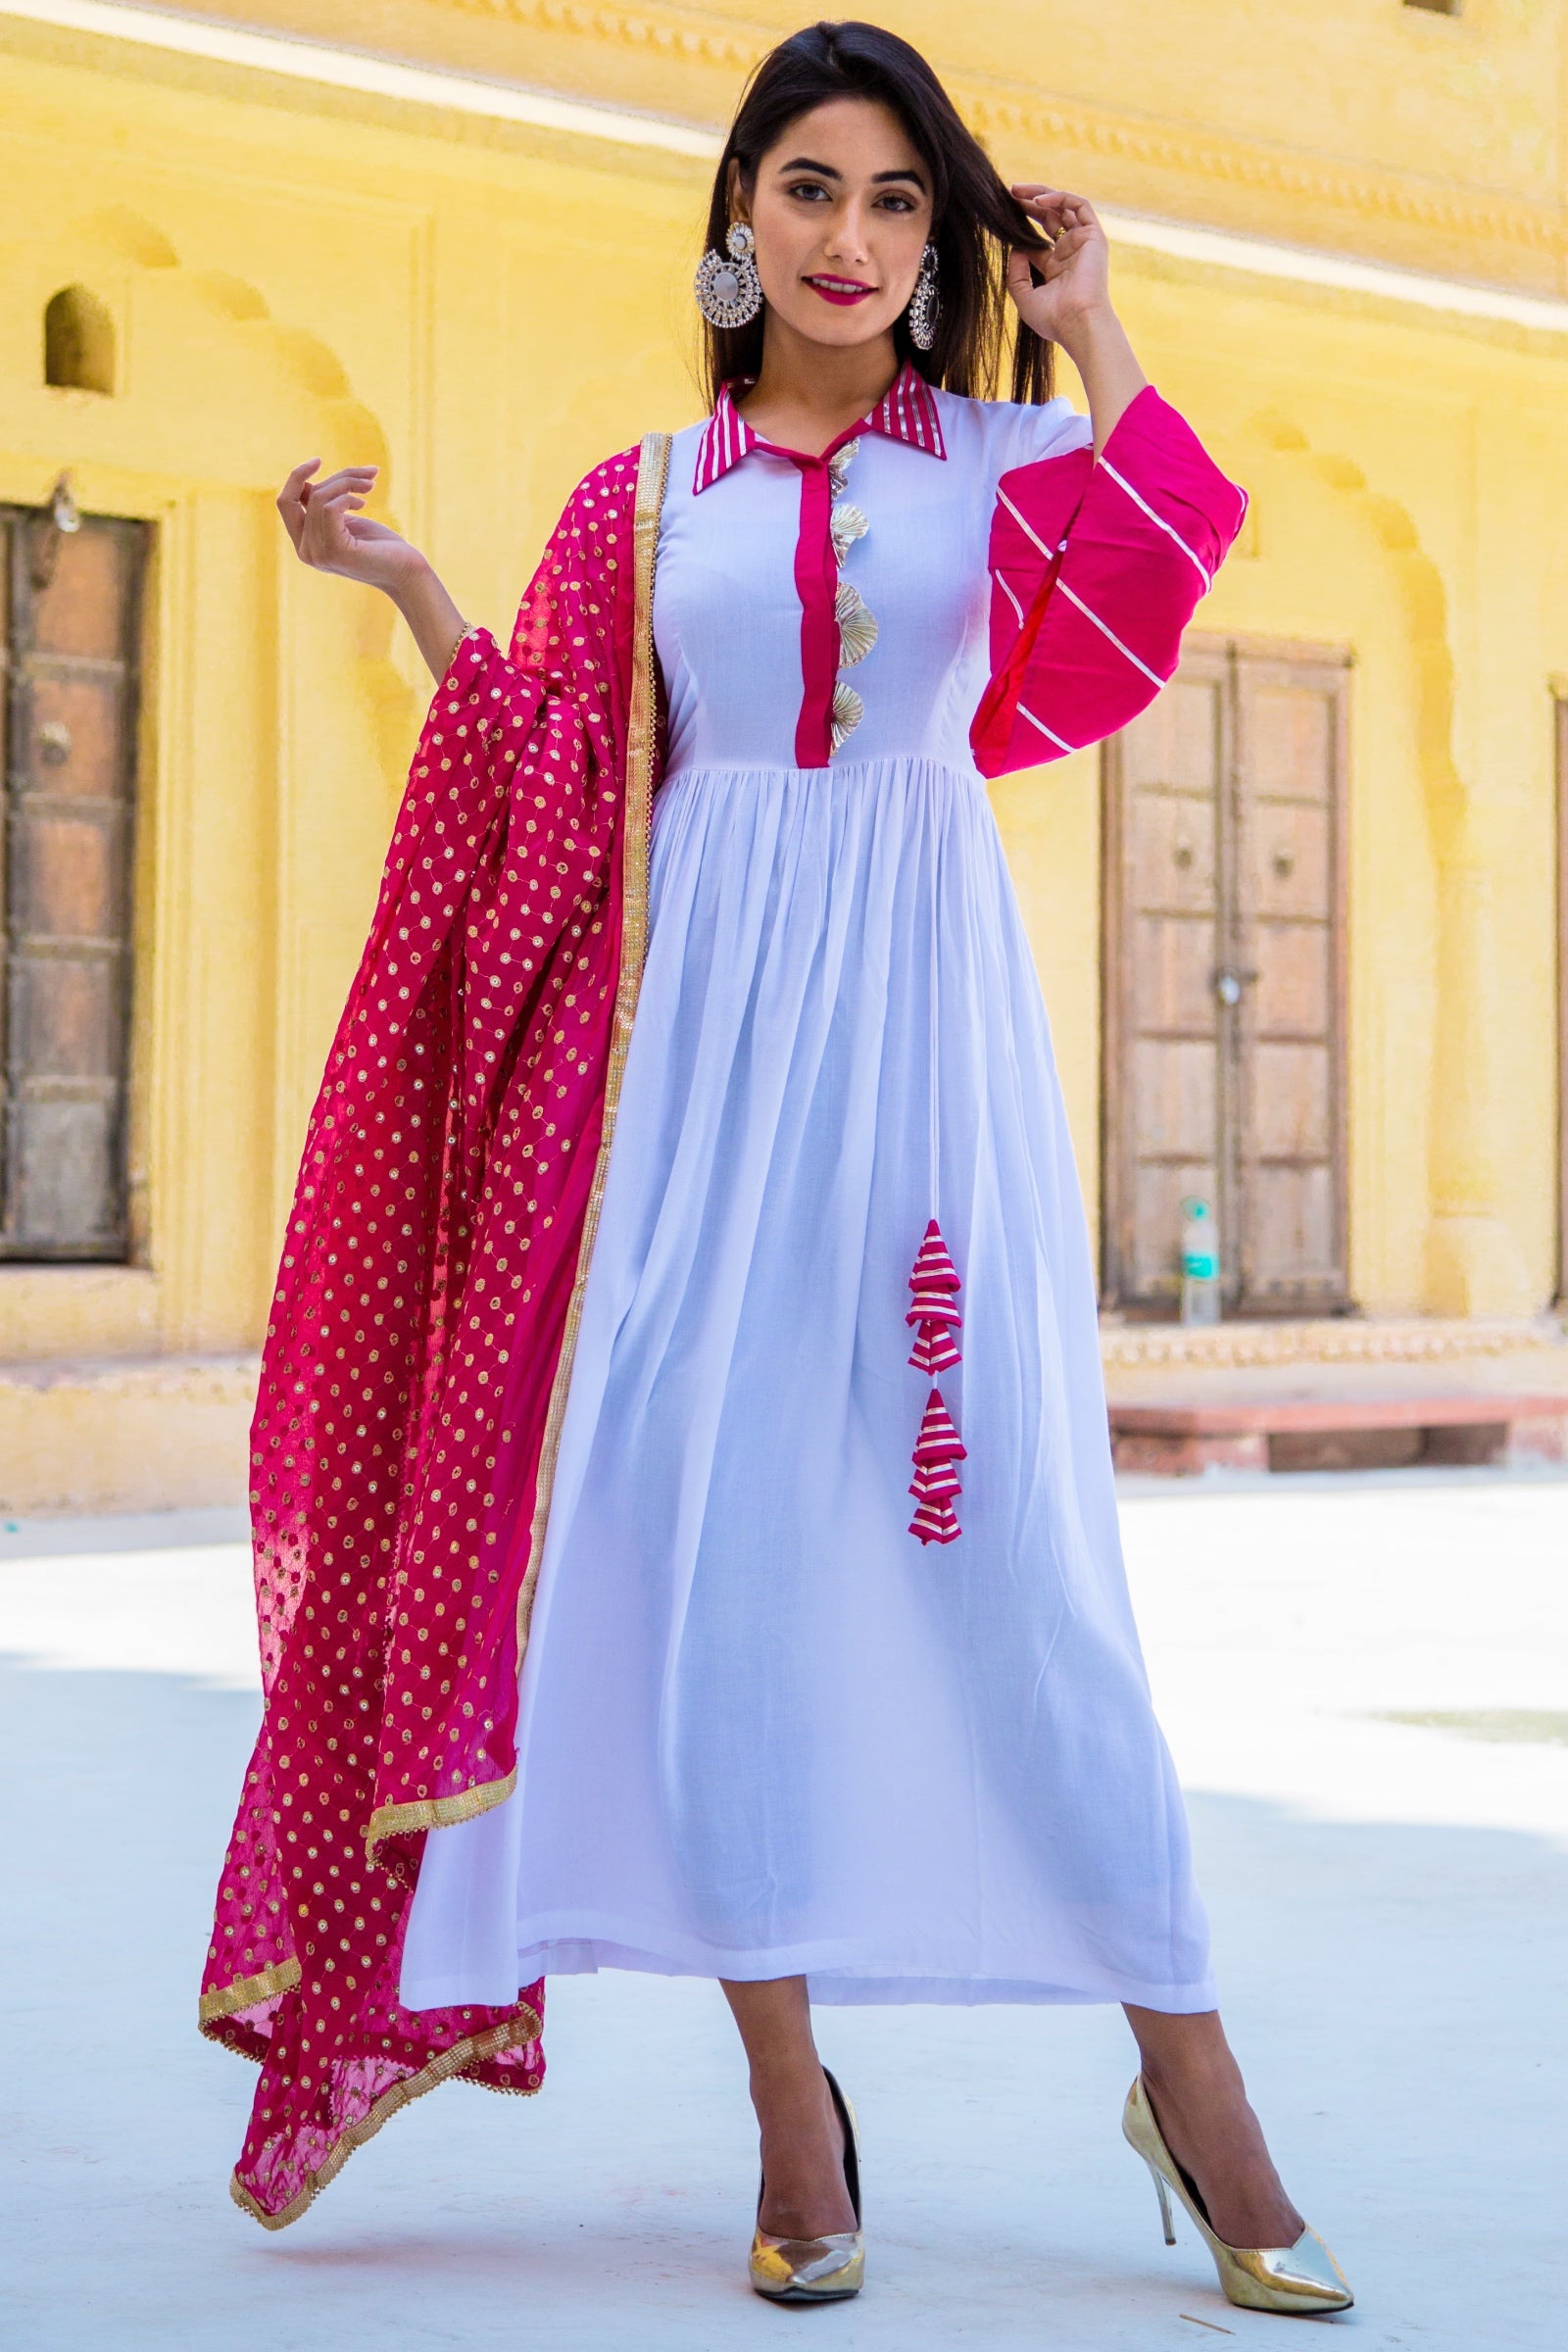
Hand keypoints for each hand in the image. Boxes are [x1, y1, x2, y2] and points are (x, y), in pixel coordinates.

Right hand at [276, 459, 431, 596]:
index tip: (318, 460)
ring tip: (370, 486)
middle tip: (368, 475)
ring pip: (320, 498)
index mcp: (304, 545)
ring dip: (348, 483)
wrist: (406, 572)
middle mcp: (306, 552)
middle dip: (337, 478)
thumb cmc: (380, 545)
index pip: (285, 502)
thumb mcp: (345, 520)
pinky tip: (364, 504)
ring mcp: (318, 554)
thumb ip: (322, 505)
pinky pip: (330, 508)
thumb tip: (304, 479)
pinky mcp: (334, 552)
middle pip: (305, 495)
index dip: (297, 476)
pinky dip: (347, 498)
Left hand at [1005, 190, 1113, 351]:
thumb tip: (1015, 248)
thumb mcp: (1024, 297)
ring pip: (1064, 207)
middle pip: (1050, 218)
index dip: (1021, 227)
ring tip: (1017, 191)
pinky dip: (1059, 198)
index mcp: (1056, 269)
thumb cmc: (1054, 319)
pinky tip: (1038, 201)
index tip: (1002, 219)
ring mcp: (1083, 243)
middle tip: (1009, 194)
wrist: (1078, 322)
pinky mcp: (1094, 236)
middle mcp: (1071, 253)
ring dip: (1041, 194)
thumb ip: (1016, 273)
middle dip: (1029, 204)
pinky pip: (1078, 205)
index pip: (1038, 240)